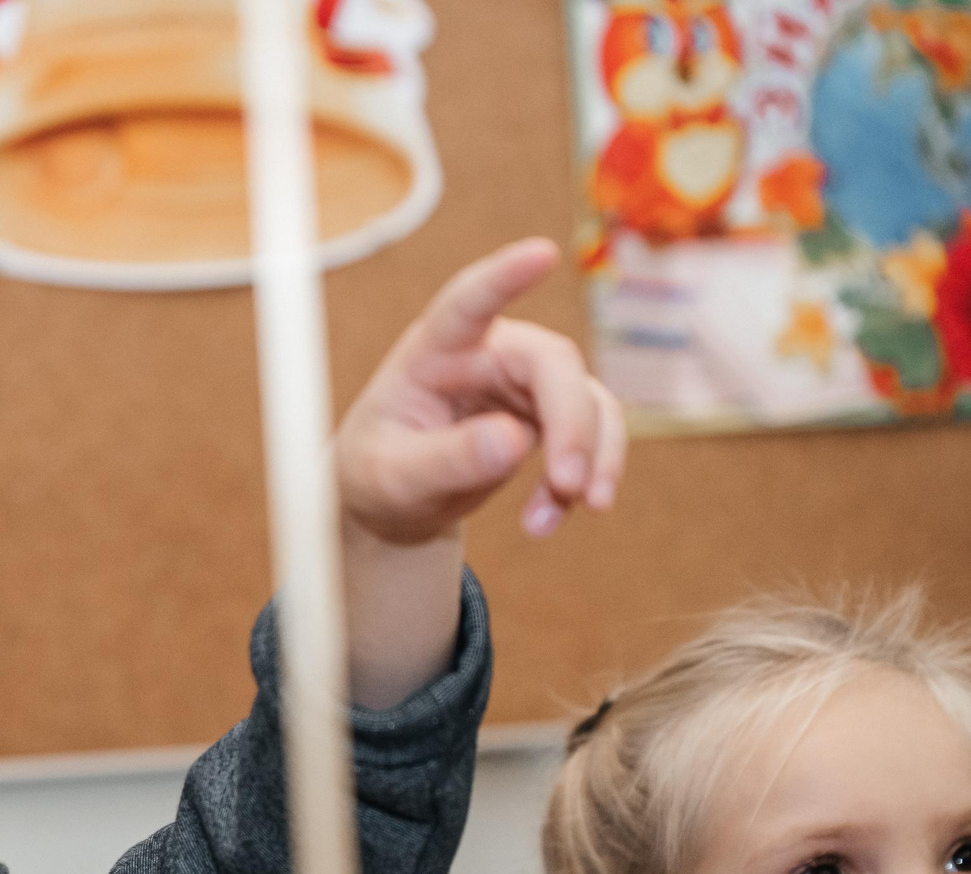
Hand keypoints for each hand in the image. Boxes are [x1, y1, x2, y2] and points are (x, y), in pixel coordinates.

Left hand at [337, 238, 626, 546]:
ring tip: (556, 519)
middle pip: (552, 364)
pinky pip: (590, 438)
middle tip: (569, 485)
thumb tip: (514, 440)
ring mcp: (525, 382)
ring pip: (586, 401)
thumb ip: (446, 458)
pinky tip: (546, 523)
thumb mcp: (394, 477)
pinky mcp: (550, 414)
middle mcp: (488, 354)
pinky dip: (581, 481)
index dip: (503, 278)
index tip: (541, 253)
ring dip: (589, 459)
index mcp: (433, 352)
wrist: (394, 500)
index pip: (467, 304)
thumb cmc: (379, 473)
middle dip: (572, 425)